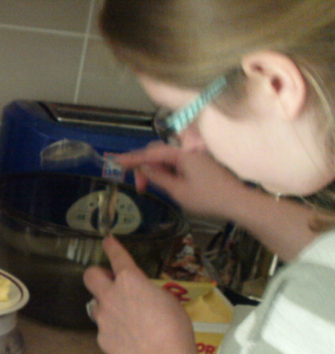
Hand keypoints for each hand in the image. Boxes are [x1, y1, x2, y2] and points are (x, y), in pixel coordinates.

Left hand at [83, 236, 194, 353]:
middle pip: (90, 276)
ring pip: (95, 305)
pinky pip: (104, 329)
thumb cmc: (174, 326)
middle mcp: (111, 295)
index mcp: (130, 280)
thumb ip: (146, 290)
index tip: (107, 241)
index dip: (111, 246)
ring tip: (124, 318)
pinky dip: (113, 331)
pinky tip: (128, 340)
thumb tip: (140, 293)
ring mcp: (103, 317)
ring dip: (106, 306)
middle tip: (109, 282)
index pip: (116, 256)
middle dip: (97, 275)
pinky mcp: (101, 337)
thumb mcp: (166, 298)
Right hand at [115, 143, 245, 219]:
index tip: (115, 161)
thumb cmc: (208, 199)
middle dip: (143, 166)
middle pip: (157, 151)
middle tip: (138, 187)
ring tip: (147, 186)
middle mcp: (187, 150)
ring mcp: (194, 156)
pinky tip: (163, 182)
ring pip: (166, 157)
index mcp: (181, 154)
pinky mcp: (199, 163)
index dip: (131, 158)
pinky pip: (176, 161)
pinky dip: (166, 170)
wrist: (238, 203)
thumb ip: (158, 177)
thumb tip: (143, 168)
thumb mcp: (178, 191)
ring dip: (154, 169)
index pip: (150, 153)